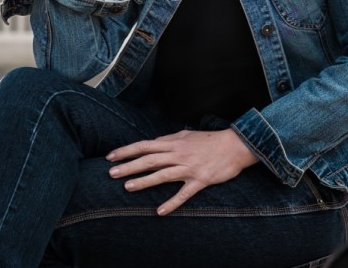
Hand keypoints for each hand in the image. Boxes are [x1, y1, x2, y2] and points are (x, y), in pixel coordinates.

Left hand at [106, 129, 258, 215]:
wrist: (235, 145)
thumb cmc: (209, 140)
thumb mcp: (186, 135)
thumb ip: (169, 139)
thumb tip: (153, 143)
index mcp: (173, 142)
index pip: (144, 145)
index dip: (127, 151)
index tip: (111, 156)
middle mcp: (178, 154)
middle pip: (149, 160)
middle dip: (129, 166)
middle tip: (111, 173)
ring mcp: (189, 168)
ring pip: (162, 175)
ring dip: (144, 181)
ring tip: (127, 187)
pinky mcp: (200, 180)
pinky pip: (184, 194)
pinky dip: (172, 203)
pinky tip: (160, 211)